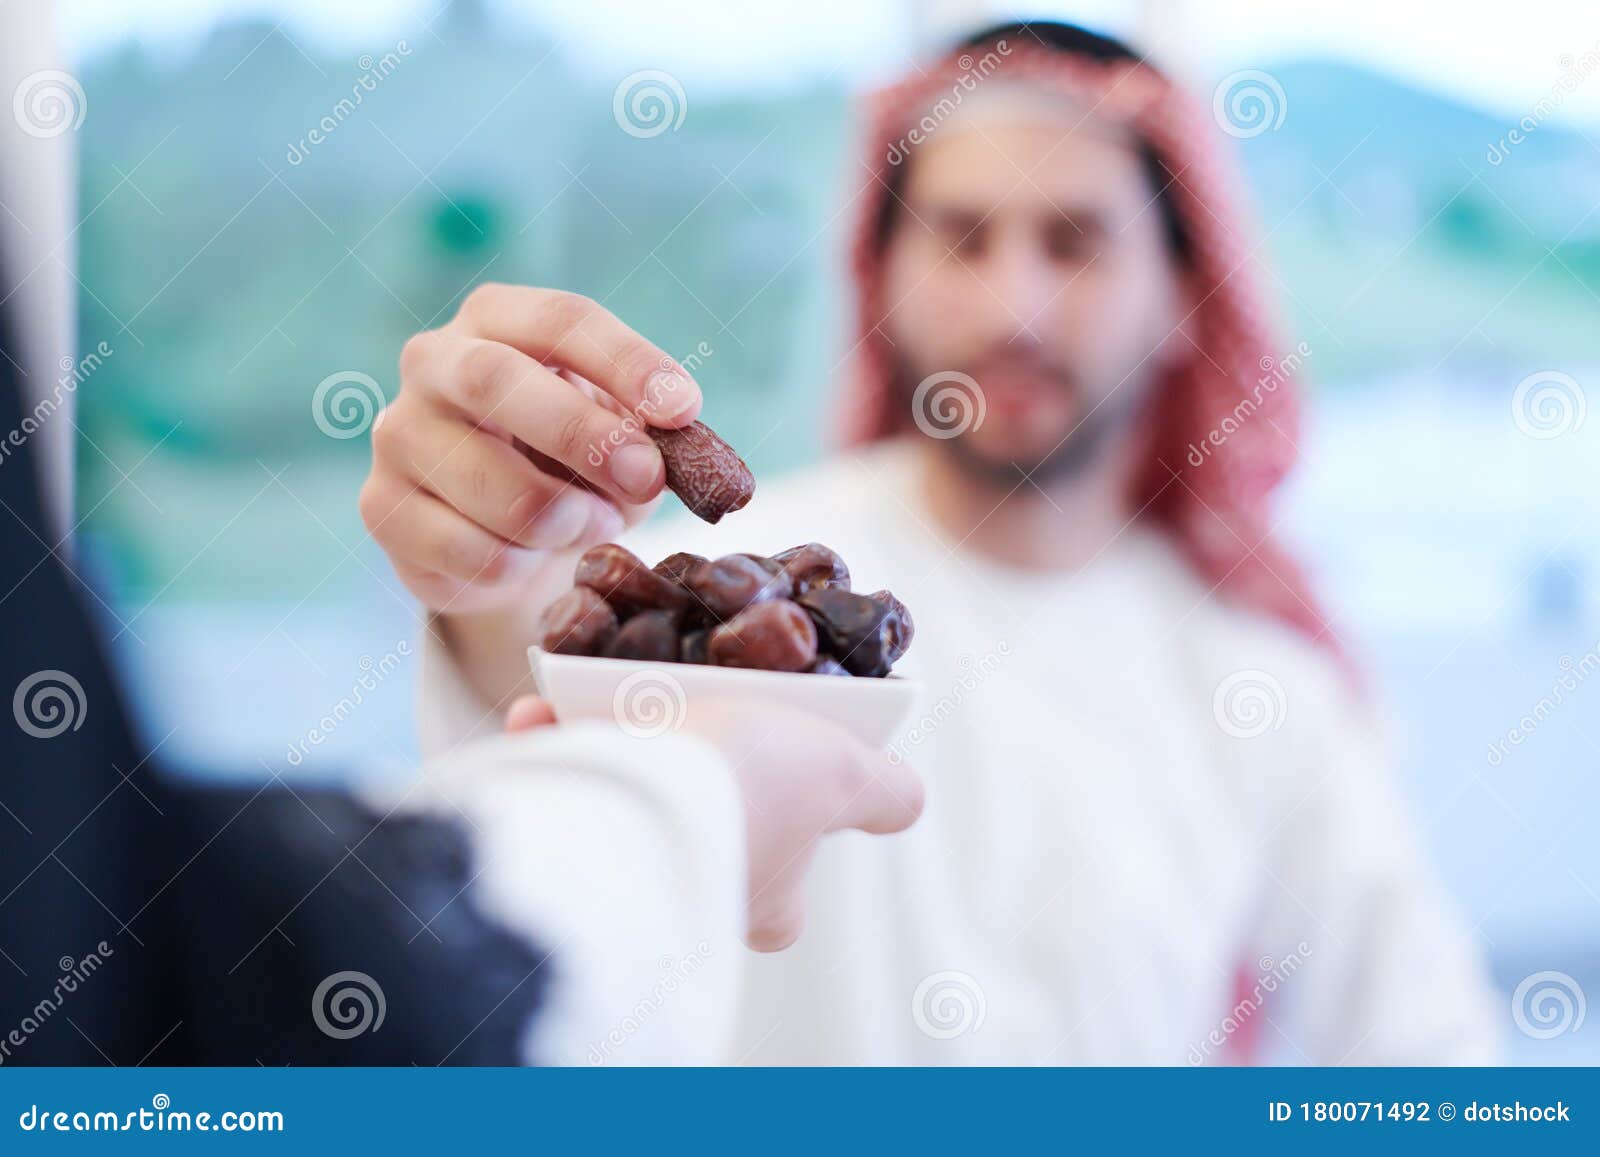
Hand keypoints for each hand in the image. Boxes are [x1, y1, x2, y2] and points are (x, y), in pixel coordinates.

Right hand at [360, 285, 703, 614]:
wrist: (502, 533)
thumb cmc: (569, 460)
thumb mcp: (619, 433)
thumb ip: (650, 435)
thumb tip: (684, 454)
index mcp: (497, 319)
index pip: (560, 320)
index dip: (626, 362)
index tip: (682, 409)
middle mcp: (433, 362)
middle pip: (497, 381)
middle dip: (583, 435)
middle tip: (646, 478)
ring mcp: (399, 434)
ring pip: (483, 480)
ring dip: (561, 517)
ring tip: (593, 524)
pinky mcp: (383, 508)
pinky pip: (465, 549)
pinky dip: (521, 564)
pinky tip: (533, 557)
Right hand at [506, 696, 923, 951]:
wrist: (636, 790)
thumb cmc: (751, 782)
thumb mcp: (847, 777)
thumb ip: (886, 795)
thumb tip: (905, 799)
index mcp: (768, 900)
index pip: (791, 869)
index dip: (792, 810)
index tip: (776, 752)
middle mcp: (699, 898)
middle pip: (704, 816)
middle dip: (689, 753)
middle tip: (687, 699)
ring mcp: (627, 871)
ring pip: (625, 790)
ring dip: (613, 734)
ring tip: (608, 689)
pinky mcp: (559, 843)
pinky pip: (560, 782)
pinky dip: (550, 739)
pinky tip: (544, 708)